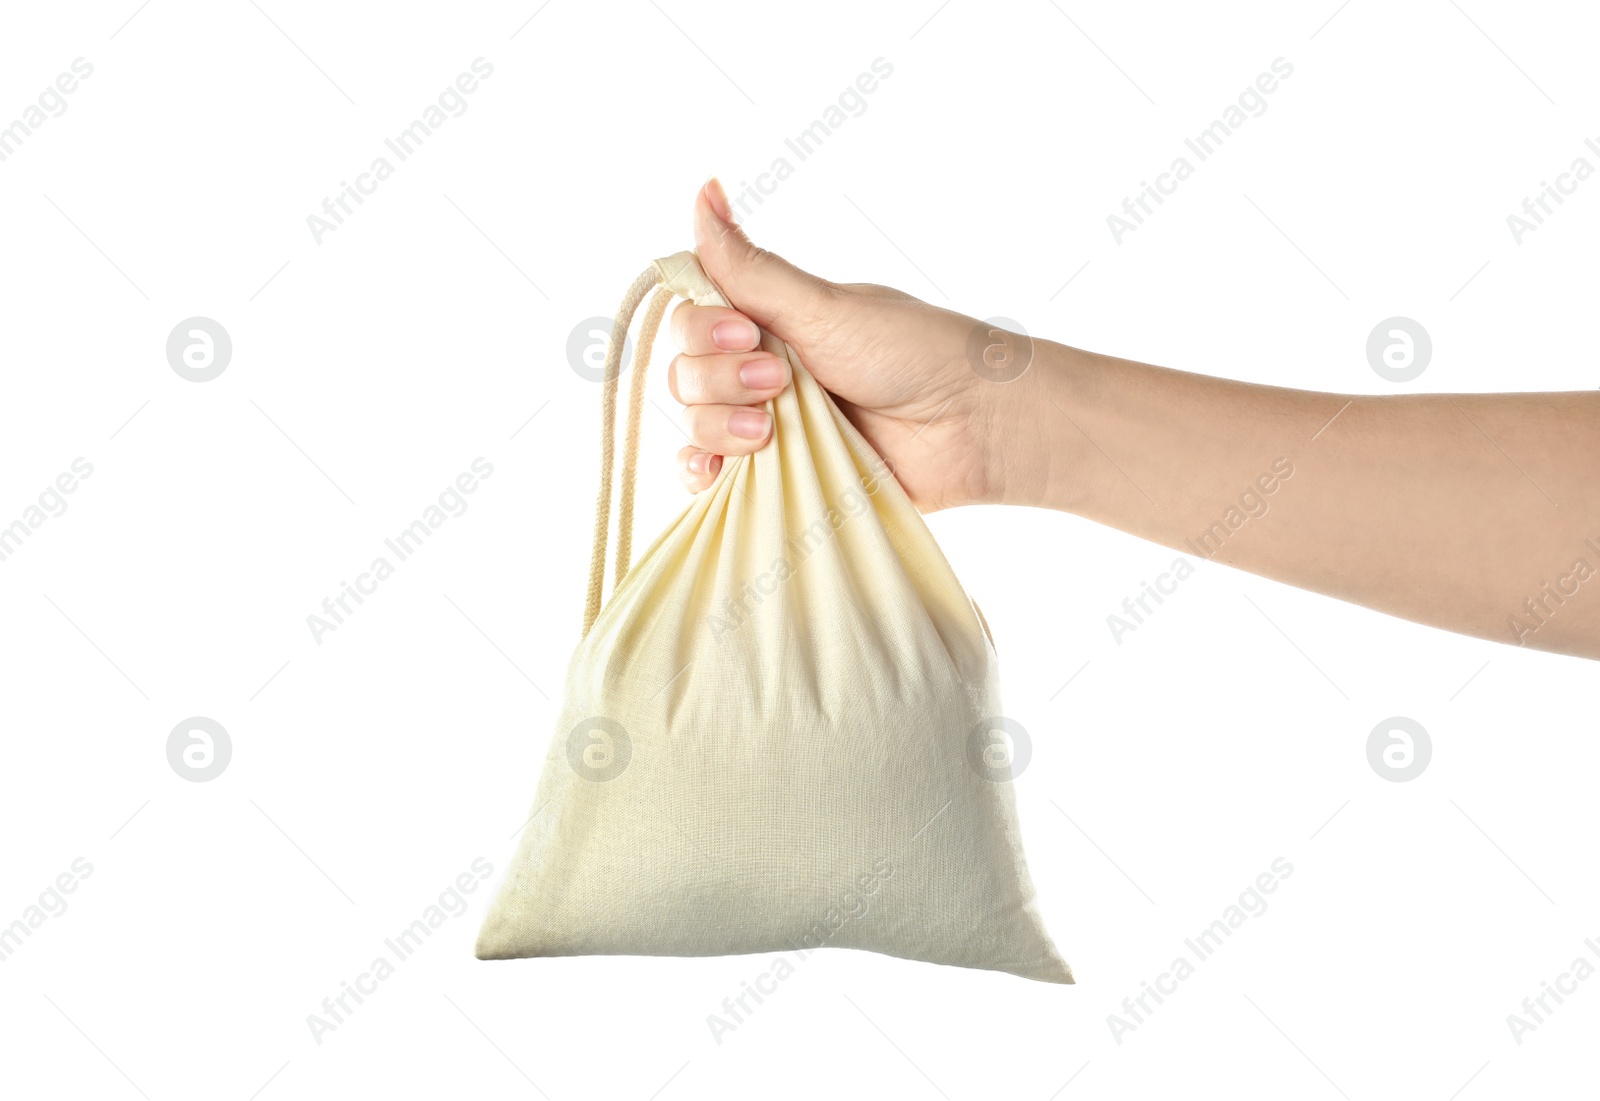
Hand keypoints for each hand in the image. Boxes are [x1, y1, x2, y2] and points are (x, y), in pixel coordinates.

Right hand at [667, 179, 1034, 511]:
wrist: (969, 426)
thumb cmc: (911, 354)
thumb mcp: (823, 307)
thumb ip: (750, 267)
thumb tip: (704, 188)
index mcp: (770, 320)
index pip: (691, 320)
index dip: (704, 331)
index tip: (748, 333)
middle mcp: (761, 369)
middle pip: (685, 375)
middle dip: (719, 381)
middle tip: (780, 382)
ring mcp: (769, 425)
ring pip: (696, 426)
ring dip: (716, 428)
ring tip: (770, 432)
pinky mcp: (781, 476)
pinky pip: (714, 479)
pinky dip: (702, 475)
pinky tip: (715, 474)